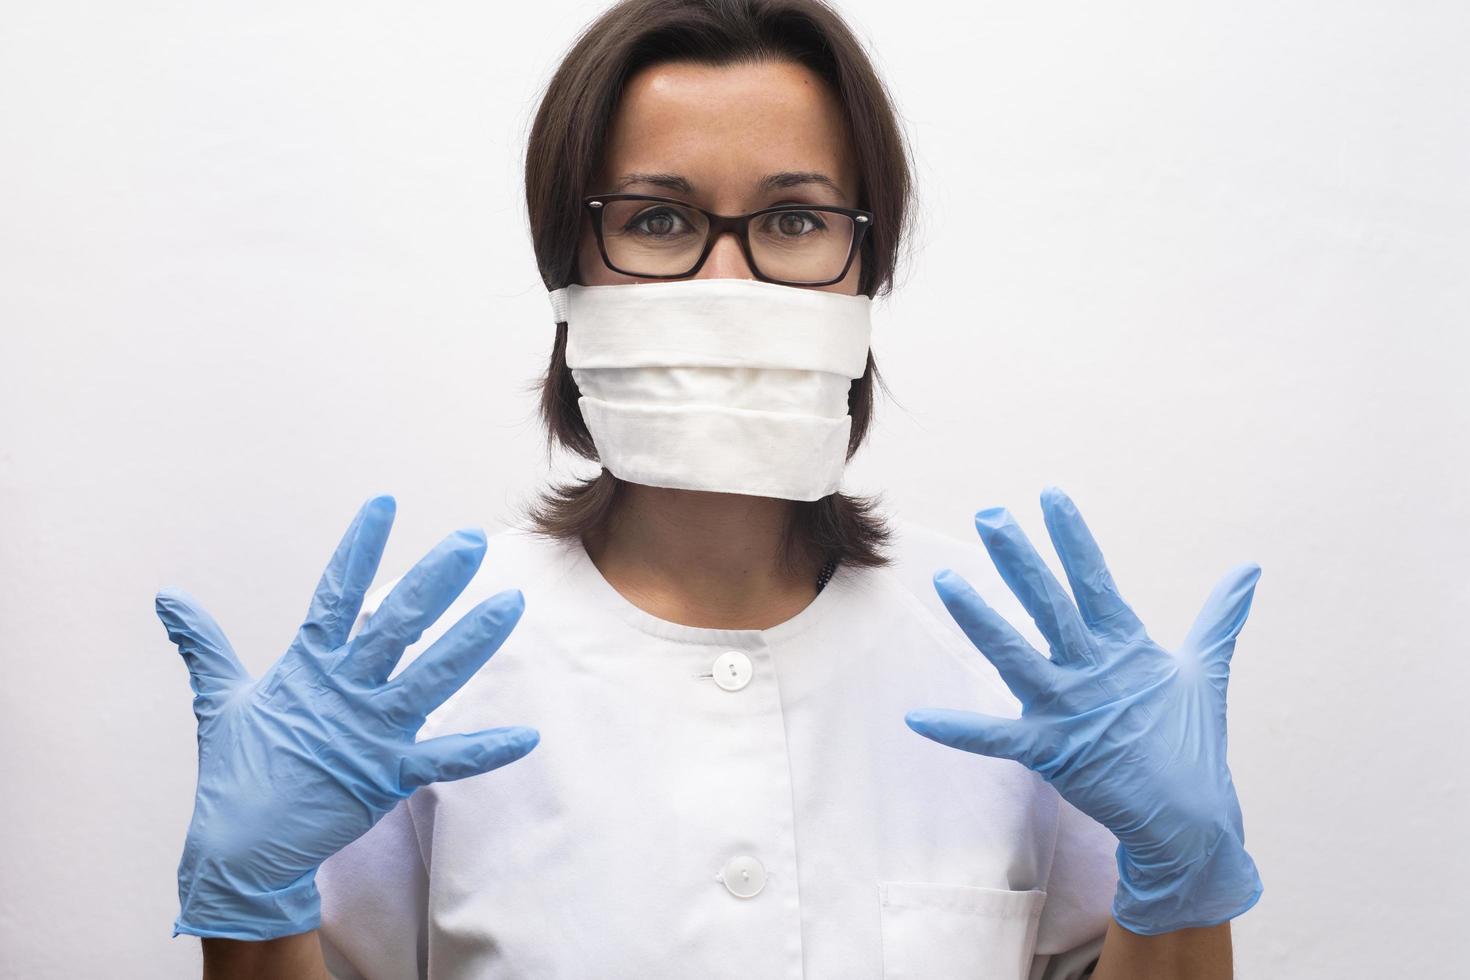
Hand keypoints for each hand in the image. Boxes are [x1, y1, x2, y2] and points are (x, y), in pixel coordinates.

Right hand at [155, 496, 538, 940]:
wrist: (240, 852)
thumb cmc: (236, 773)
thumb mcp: (220, 699)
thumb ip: (205, 645)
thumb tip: (169, 598)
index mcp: (306, 667)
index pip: (336, 593)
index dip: (360, 547)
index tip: (385, 504)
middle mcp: (343, 691)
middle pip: (396, 623)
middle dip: (436, 580)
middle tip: (470, 541)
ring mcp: (369, 732)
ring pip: (432, 676)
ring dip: (473, 640)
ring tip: (511, 604)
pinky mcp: (388, 776)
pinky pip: (446, 760)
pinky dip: (486, 749)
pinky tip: (526, 736)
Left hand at [904, 487, 1261, 934]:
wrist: (1189, 821)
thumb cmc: (1190, 743)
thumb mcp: (1204, 671)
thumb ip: (1219, 617)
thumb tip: (1250, 569)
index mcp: (1127, 648)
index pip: (1095, 580)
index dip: (1073, 538)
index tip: (1050, 496)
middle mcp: (1094, 671)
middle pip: (1050, 604)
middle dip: (1018, 559)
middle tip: (989, 517)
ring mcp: (1069, 710)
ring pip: (1014, 654)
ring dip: (978, 618)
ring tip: (944, 581)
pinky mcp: (1050, 751)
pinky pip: (995, 738)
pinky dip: (957, 730)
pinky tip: (917, 717)